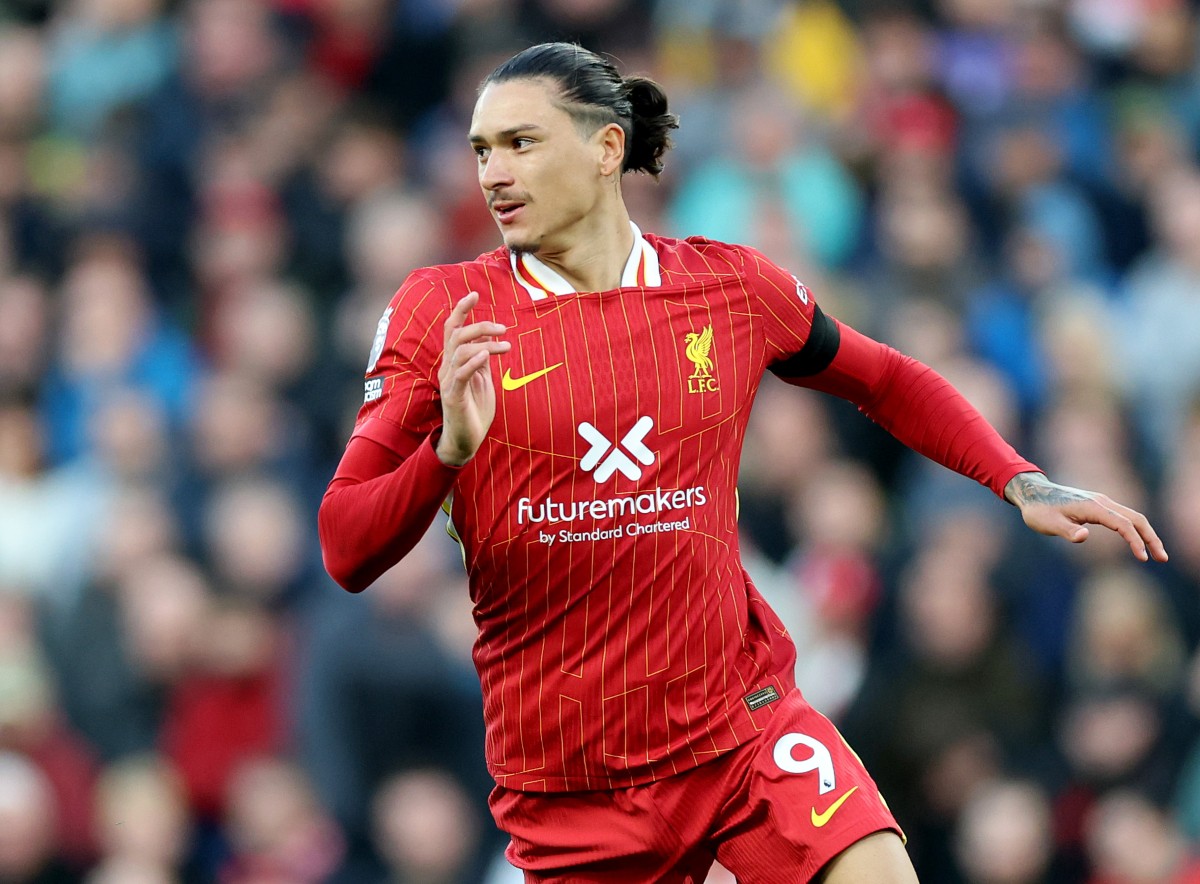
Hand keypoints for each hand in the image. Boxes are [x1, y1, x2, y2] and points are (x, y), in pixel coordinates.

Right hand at [436, 292, 509, 465]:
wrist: (466, 441)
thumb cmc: (474, 411)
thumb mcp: (482, 380)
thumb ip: (482, 360)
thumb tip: (489, 340)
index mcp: (454, 362)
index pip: (452, 329)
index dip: (461, 310)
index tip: (474, 294)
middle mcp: (447, 368)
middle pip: (456, 335)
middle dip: (479, 325)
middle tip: (503, 328)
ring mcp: (448, 381)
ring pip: (459, 350)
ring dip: (484, 342)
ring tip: (506, 345)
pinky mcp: (453, 396)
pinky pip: (460, 373)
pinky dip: (473, 361)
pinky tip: (486, 355)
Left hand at [1004, 471, 1167, 562]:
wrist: (1032, 493)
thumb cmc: (1038, 510)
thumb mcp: (1047, 524)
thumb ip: (1067, 531)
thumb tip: (1085, 536)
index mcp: (1092, 507)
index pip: (1122, 524)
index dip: (1135, 541)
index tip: (1142, 558)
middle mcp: (1102, 502)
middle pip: (1136, 518)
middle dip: (1151, 538)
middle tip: (1162, 558)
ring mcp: (1102, 503)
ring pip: (1132, 516)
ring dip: (1146, 534)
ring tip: (1156, 554)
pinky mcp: (1099, 506)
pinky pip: (1124, 517)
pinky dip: (1136, 529)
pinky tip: (1138, 543)